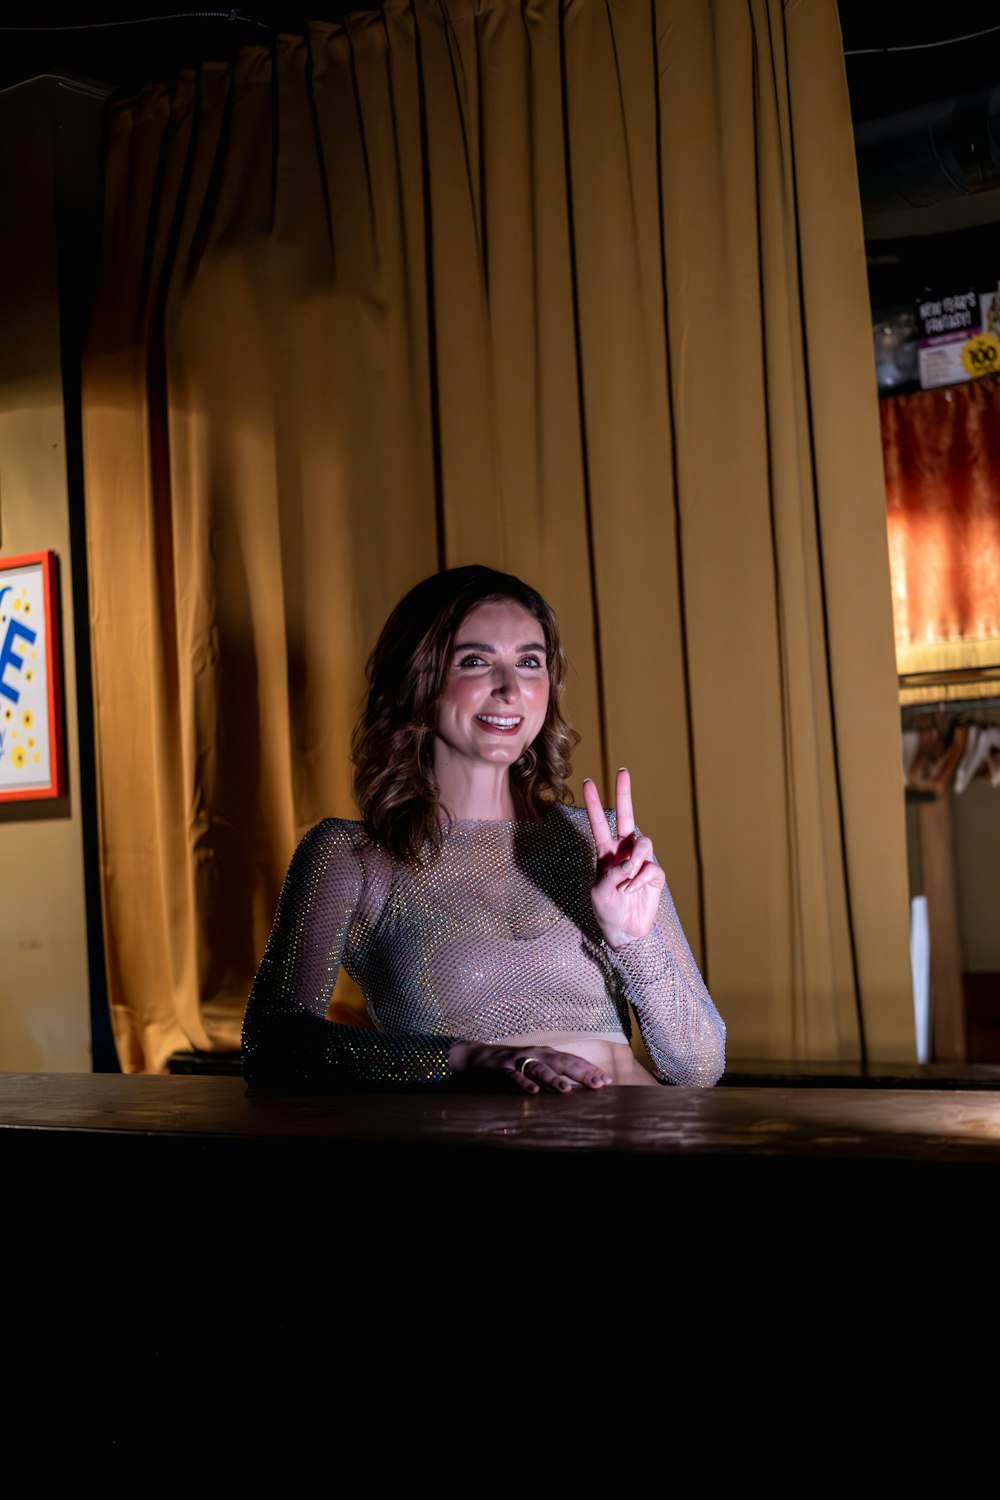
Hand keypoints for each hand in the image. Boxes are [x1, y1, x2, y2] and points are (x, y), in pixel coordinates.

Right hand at [448, 1041, 612, 1093]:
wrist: (480, 1057)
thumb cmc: (514, 1064)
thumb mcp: (537, 1065)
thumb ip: (555, 1073)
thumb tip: (580, 1085)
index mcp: (547, 1054)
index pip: (573, 1061)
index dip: (590, 1070)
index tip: (607, 1081)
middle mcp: (536, 1054)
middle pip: (562, 1062)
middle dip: (580, 1073)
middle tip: (597, 1084)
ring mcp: (519, 1060)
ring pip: (539, 1068)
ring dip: (553, 1077)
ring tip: (566, 1089)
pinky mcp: (502, 1069)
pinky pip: (514, 1076)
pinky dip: (524, 1083)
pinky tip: (533, 1091)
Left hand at [583, 767, 664, 949]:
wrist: (624, 931)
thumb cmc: (606, 911)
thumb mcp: (598, 892)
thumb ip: (611, 874)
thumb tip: (629, 864)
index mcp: (606, 853)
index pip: (600, 823)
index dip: (595, 803)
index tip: (588, 782)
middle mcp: (624, 852)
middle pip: (627, 816)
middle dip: (624, 793)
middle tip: (622, 771)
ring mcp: (641, 862)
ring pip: (643, 843)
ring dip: (635, 860)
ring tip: (627, 879)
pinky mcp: (655, 875)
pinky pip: (650, 868)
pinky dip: (639, 881)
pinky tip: (633, 892)